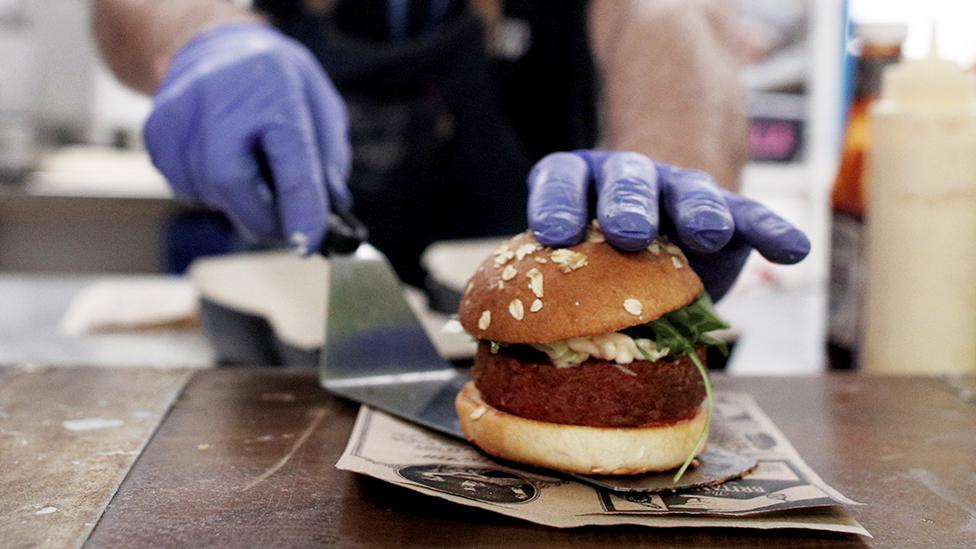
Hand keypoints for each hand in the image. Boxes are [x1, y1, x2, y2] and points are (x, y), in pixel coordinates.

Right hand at [145, 23, 350, 253]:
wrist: (214, 46)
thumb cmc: (275, 80)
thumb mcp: (320, 105)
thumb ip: (328, 158)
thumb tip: (330, 209)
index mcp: (273, 90)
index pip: (290, 159)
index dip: (300, 209)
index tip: (308, 244)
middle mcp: (220, 99)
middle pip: (233, 184)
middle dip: (263, 219)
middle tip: (286, 229)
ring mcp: (180, 117)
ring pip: (210, 193)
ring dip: (239, 201)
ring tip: (251, 169)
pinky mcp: (156, 135)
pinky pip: (187, 187)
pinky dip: (212, 190)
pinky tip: (222, 160)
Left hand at [527, 150, 809, 299]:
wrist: (654, 238)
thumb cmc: (595, 268)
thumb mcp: (569, 274)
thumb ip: (555, 294)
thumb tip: (522, 356)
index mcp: (578, 185)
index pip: (562, 180)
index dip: (557, 203)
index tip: (553, 232)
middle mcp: (625, 178)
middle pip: (627, 181)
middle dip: (628, 205)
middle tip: (628, 233)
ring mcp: (678, 189)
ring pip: (688, 191)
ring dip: (699, 210)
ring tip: (708, 233)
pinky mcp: (727, 210)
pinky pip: (750, 215)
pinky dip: (771, 230)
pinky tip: (793, 251)